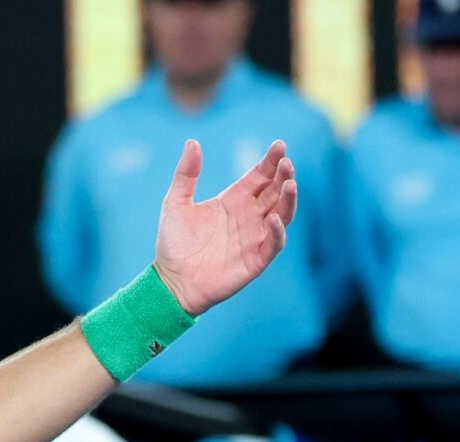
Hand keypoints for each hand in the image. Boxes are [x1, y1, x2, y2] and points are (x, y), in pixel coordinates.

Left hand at [153, 138, 296, 315]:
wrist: (170, 282)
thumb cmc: (173, 244)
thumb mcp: (175, 203)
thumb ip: (186, 175)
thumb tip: (192, 142)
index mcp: (234, 200)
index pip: (260, 176)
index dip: (271, 161)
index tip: (279, 146)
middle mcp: (249, 216)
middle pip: (275, 190)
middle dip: (283, 175)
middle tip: (285, 162)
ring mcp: (255, 237)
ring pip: (282, 213)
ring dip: (288, 198)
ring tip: (289, 182)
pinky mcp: (256, 259)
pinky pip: (274, 243)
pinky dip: (278, 231)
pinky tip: (274, 218)